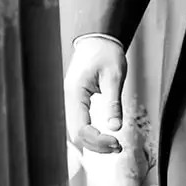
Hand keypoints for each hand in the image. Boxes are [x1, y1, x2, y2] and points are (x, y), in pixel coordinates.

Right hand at [64, 37, 126, 153]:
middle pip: (76, 134)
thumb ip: (113, 103)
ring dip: (93, 142)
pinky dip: (90, 134)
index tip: (116, 142)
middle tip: (118, 147)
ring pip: (76, 131)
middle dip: (96, 145)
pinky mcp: (75, 101)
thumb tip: (115, 127)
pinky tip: (104, 137)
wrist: (98, 39)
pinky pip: (79, 124)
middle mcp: (68, 99)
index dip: (98, 141)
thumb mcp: (114, 77)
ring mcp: (70, 100)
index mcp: (74, 92)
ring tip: (114, 144)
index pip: (81, 128)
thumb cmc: (106, 53)